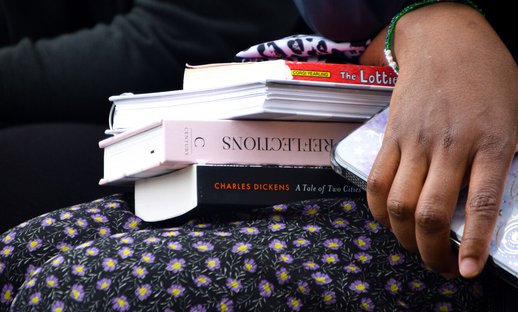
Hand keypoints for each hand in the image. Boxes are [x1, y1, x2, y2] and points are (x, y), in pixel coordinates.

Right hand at [362, 3, 517, 277]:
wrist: (445, 40)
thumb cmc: (488, 77)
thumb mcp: (516, 116)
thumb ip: (506, 161)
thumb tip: (489, 206)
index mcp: (492, 142)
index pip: (480, 204)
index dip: (472, 244)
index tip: (467, 271)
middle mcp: (450, 145)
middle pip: (429, 212)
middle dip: (431, 252)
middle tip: (442, 266)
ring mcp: (415, 141)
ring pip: (399, 204)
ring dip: (404, 237)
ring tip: (415, 247)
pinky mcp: (391, 136)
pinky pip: (376, 181)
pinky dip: (379, 210)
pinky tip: (389, 221)